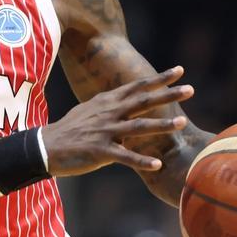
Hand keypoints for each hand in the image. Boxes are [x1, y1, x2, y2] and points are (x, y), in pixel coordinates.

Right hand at [42, 66, 193, 176]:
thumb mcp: (90, 110)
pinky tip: (158, 165)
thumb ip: (110, 105)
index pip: (138, 87)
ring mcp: (105, 131)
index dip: (159, 79)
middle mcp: (109, 113)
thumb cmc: (70, 129)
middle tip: (190, 89)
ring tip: (183, 123)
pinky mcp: (100, 151)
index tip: (180, 71)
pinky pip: (125, 156)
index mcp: (108, 102)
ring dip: (162, 125)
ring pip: (139, 127)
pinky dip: (142, 161)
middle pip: (143, 101)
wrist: (46, 146)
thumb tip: (125, 101)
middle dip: (168, 95)